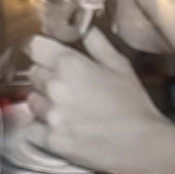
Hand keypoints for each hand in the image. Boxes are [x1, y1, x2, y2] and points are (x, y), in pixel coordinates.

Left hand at [25, 30, 174, 173]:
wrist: (142, 144)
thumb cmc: (134, 104)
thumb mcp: (121, 67)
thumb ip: (98, 44)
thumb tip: (84, 29)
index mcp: (69, 64)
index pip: (35, 47)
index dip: (43, 51)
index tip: (49, 57)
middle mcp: (54, 87)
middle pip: (33, 75)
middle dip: (46, 78)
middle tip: (69, 89)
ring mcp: (50, 114)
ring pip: (32, 102)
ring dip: (44, 103)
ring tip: (68, 110)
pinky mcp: (50, 139)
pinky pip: (33, 129)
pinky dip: (43, 128)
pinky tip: (63, 128)